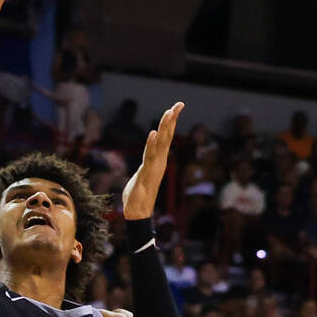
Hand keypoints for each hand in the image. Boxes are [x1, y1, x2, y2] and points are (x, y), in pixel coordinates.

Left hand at [122, 103, 183, 219]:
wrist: (137, 212)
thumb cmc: (139, 196)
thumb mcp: (142, 174)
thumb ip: (147, 165)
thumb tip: (149, 161)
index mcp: (157, 159)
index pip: (166, 137)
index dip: (171, 122)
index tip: (176, 107)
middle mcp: (159, 161)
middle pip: (167, 136)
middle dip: (172, 120)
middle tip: (179, 104)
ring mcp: (153, 167)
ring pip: (161, 144)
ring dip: (164, 128)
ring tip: (168, 113)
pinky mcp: (146, 173)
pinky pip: (150, 156)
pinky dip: (151, 145)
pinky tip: (153, 133)